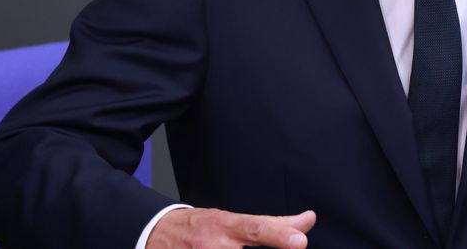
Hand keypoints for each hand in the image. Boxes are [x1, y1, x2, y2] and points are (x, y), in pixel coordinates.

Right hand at [146, 207, 316, 248]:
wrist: (158, 234)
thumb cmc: (203, 227)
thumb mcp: (234, 221)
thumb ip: (274, 224)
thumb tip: (308, 220)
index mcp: (226, 227)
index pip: (257, 229)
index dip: (279, 236)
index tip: (300, 242)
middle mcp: (213, 246)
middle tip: (278, 247)